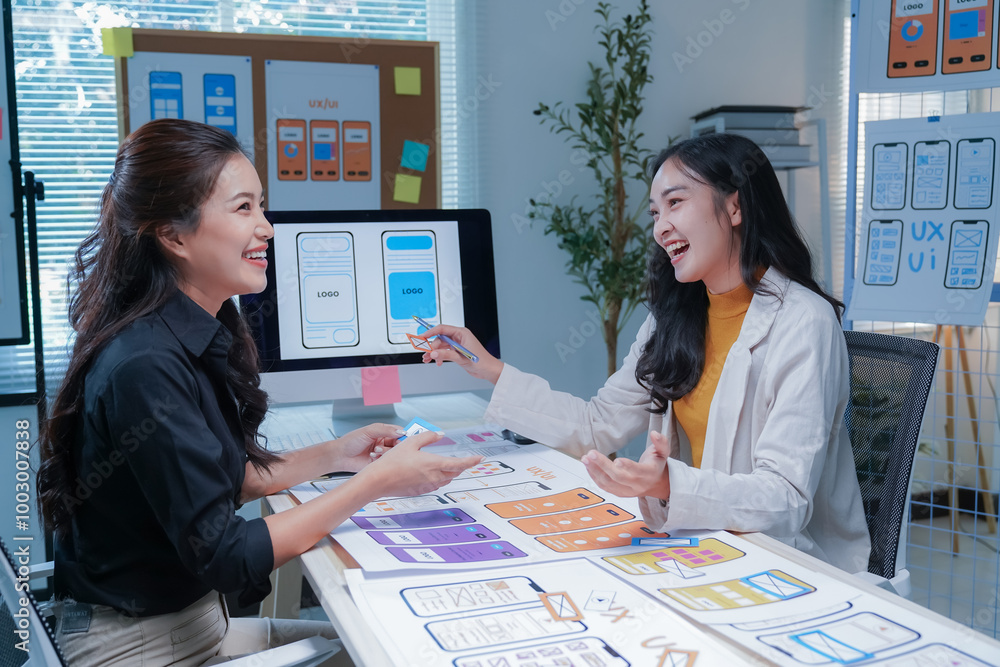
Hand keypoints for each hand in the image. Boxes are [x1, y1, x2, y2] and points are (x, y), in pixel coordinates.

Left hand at [333, 423, 405, 472]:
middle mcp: (384, 442)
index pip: (399, 432)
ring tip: (376, 451)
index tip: (407, 437)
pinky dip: (381, 458)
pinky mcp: (379, 463)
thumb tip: (401, 431)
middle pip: (399, 443)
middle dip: (397, 445)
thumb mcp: (369, 431)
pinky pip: (387, 461)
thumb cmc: (351, 441)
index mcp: (382, 432)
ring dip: (386, 452)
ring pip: (393, 453)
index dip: (404, 434)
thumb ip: (386, 430)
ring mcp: (382, 453)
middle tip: (395, 446)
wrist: (340, 456)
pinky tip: (373, 456)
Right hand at [358, 430, 482, 497]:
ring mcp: (428, 486)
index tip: (480, 458)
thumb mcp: (411, 442)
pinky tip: (429, 473)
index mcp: (434, 464)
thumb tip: (440, 434)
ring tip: (447, 465)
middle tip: (464, 460)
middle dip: (460, 466)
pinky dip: (437, 478)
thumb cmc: (392, 461)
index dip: (471, 461)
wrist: (378, 480)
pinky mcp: (420, 491)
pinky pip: (435, 484)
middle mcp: (434, 477)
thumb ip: (428, 437)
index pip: (459, 463)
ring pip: (445, 480)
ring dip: (449, 473)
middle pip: (455, 473)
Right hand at [420, 324, 502, 384]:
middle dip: (431, 347)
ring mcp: (457, 344)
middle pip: (440, 339)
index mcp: (461, 333)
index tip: (421, 337)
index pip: (442, 329)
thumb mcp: (461, 358)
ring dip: (434, 353)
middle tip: (425, 354)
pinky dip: (439, 357)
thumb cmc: (480, 361)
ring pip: (441, 346)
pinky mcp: (457, 351)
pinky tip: (438, 363)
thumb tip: (433, 353)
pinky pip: (444, 352)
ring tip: (427, 360)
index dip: (430, 332)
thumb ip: (446, 354)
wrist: (488, 370)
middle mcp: (459, 337)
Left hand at [580, 430, 670, 499]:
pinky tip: (588, 466)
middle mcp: (638, 484)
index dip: (628, 466)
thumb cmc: (656, 465)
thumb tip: (655, 433)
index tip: (617, 460)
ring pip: (609, 483)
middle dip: (603, 466)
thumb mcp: (663, 452)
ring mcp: (627, 491)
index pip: (638, 471)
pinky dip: (594, 477)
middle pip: (619, 477)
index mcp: (649, 473)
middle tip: (591, 454)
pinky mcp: (619, 493)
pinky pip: (605, 487)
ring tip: (585, 459)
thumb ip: (661, 442)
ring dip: (595, 471)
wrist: (657, 484)